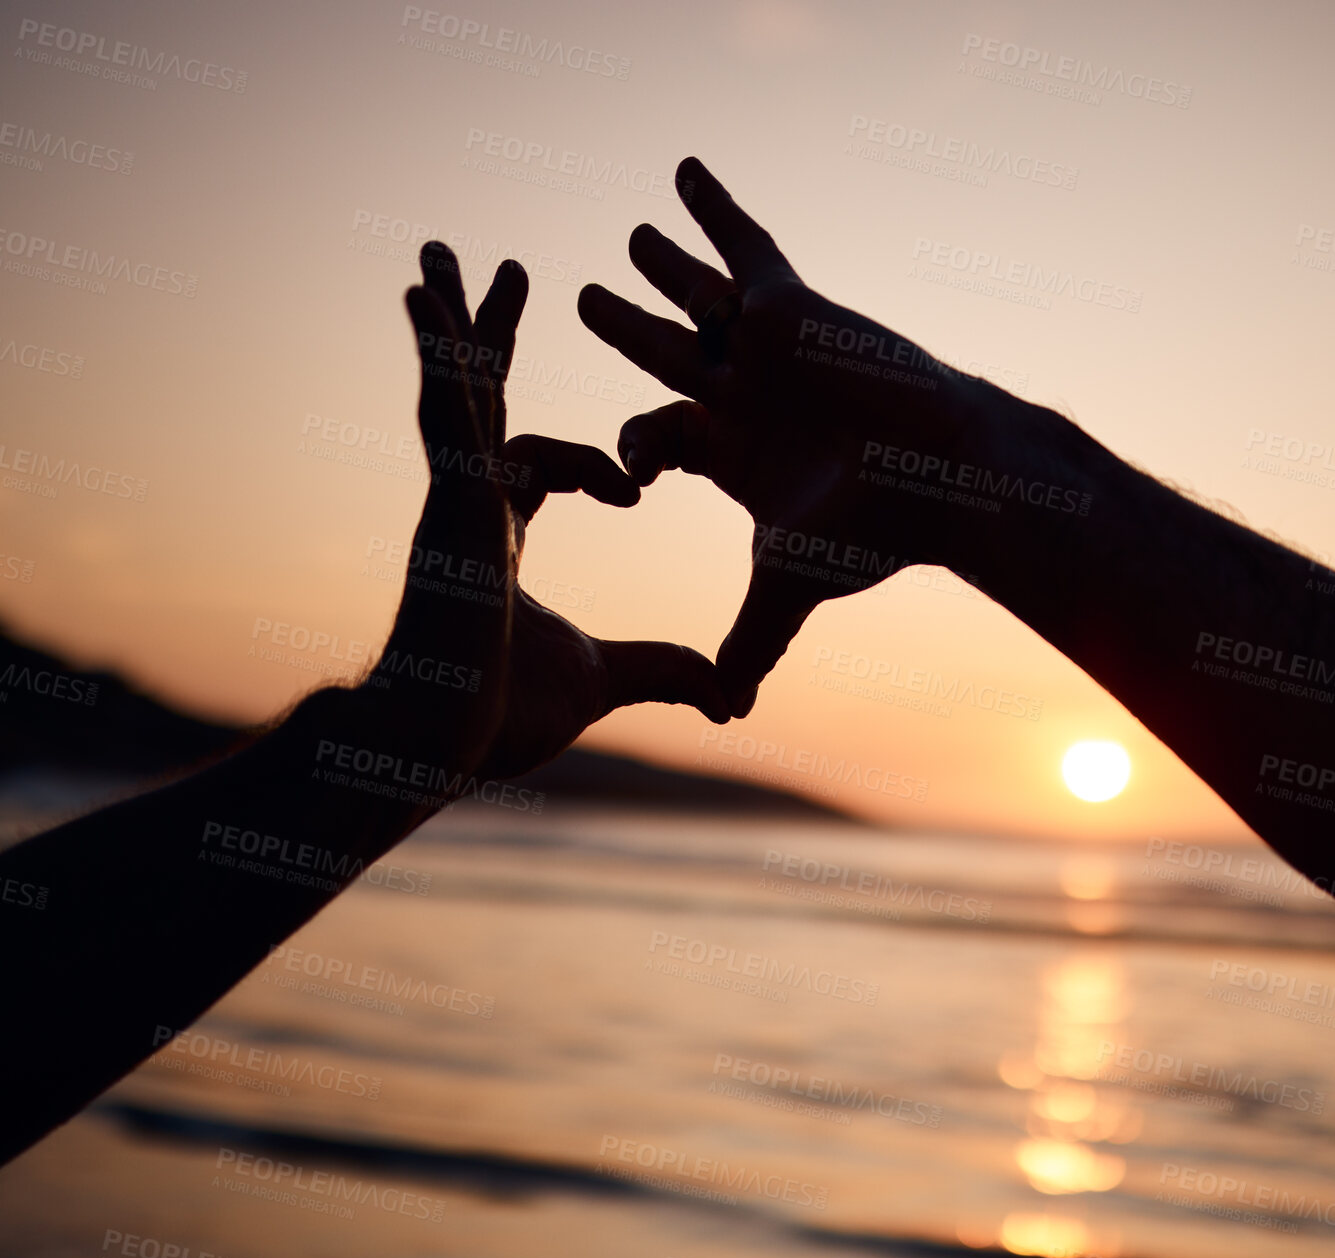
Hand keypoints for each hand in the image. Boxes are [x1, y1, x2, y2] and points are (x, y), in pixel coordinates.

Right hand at [374, 242, 726, 798]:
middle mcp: (473, 509)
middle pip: (486, 403)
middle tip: (504, 272)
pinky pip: (442, 415)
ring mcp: (453, 504)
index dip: (593, 465)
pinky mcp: (446, 508)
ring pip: (454, 394)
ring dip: (451, 322)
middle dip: (492, 340)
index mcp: (502, 539)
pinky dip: (435, 357)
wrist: (439, 747)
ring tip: (440, 253)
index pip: (541, 466)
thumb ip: (662, 671)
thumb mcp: (604, 680)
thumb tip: (730, 696)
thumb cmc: (498, 718)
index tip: (635, 487)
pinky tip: (424, 299)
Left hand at [577, 157, 989, 715]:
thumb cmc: (870, 533)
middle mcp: (742, 395)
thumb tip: (725, 712)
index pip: (656, 435)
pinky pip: (744, 246)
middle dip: (626, 328)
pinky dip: (715, 207)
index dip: (629, 447)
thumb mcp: (787, 585)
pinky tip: (683, 168)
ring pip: (698, 297)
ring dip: (663, 266)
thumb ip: (748, 640)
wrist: (942, 477)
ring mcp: (764, 348)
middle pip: (664, 356)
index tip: (626, 473)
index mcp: (730, 454)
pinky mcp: (790, 305)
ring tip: (631, 237)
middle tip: (581, 298)